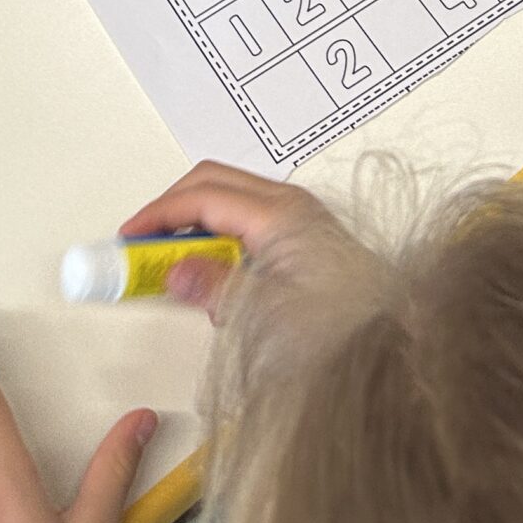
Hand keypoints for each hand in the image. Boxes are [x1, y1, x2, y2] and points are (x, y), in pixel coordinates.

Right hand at [114, 161, 342, 318]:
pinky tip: (210, 270)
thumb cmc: (341, 329)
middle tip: (141, 244)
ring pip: (229, 194)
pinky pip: (247, 214)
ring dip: (193, 218)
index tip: (129, 238)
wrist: (393, 341)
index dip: (159, 214)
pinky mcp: (303, 235)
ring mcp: (298, 216)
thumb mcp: (268, 315)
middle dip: (171, 208)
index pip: (203, 196)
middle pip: (213, 181)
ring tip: (170, 260)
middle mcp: (289, 205)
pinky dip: (216, 230)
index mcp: (280, 215)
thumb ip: (217, 288)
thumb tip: (174, 270)